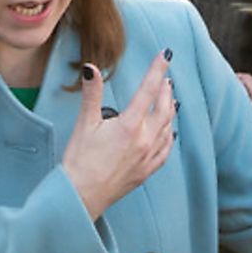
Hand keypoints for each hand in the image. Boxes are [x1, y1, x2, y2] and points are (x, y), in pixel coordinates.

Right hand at [61, 54, 176, 219]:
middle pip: (163, 109)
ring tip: (171, 100)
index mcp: (130, 126)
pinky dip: (170, 137)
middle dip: (166, 90)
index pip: (148, 90)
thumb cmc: (80, 162)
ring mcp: (148, 157)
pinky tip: (170, 133)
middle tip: (167, 78)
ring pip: (167, 128)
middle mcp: (144, 140)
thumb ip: (91, 94)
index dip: (158, 70)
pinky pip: (166, 150)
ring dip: (170, 111)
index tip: (166, 55)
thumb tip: (91, 68)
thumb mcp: (85, 124)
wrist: (81, 196)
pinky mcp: (146, 171)